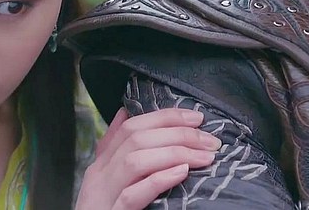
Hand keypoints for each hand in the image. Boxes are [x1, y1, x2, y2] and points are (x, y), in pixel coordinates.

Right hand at [75, 108, 220, 209]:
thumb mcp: (107, 180)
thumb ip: (114, 149)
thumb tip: (123, 112)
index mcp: (100, 166)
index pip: (129, 127)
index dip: (164, 117)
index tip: (195, 118)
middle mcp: (100, 176)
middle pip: (135, 139)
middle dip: (176, 133)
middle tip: (209, 140)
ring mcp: (104, 196)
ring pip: (135, 161)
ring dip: (174, 153)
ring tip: (204, 156)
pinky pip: (133, 195)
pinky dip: (158, 180)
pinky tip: (182, 172)